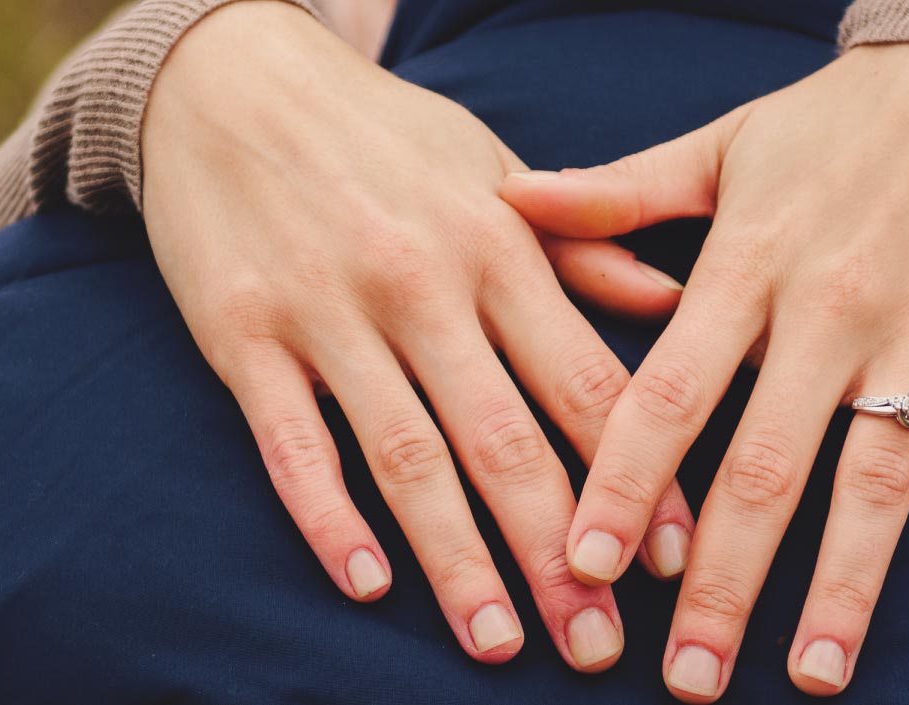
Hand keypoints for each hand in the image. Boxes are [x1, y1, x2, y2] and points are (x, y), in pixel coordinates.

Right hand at [140, 1, 694, 670]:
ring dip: (456, 559)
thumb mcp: (493, 171)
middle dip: (559, 551)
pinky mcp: (244, 337)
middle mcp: (422, 285)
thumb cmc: (382, 137)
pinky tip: (366, 583)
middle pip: (506, 440)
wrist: (229, 81)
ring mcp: (329, 313)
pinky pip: (291, 442)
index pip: (586, 382)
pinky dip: (327, 516)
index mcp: (498, 246)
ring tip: (497, 643)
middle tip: (595, 645)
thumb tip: (680, 304)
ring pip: (407, 456)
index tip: (677, 563)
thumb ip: (583, 248)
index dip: (640, 477)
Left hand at [501, 43, 908, 698]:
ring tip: (815, 676)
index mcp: (749, 265)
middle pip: (766, 466)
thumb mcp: (722, 144)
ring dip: (848, 586)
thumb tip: (507, 202)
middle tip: (688, 676)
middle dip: (722, 581)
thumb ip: (617, 193)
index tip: (584, 563)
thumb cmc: (838, 119)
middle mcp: (833, 312)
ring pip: (880, 480)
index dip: (624, 481)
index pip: (670, 392)